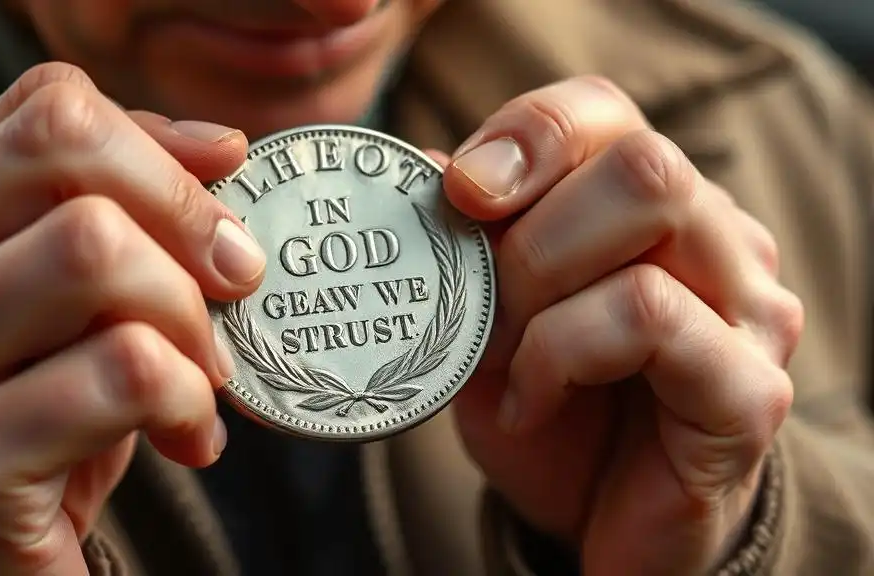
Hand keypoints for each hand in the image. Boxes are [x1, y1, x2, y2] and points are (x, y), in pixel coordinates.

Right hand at [0, 63, 263, 575]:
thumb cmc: (45, 426)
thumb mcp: (74, 308)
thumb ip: (123, 215)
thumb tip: (222, 146)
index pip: (43, 111)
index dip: (158, 149)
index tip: (219, 216)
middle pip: (68, 160)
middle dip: (185, 225)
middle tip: (229, 297)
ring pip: (97, 252)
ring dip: (190, 323)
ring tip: (199, 384)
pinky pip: (126, 369)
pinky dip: (189, 401)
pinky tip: (188, 441)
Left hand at [438, 77, 801, 574]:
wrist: (597, 526)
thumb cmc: (549, 409)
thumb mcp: (486, 318)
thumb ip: (469, 244)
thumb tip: (429, 167)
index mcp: (653, 209)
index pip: (604, 111)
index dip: (526, 133)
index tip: (460, 192)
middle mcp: (719, 240)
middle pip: (638, 157)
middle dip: (528, 232)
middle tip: (485, 306)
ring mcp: (748, 311)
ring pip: (653, 207)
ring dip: (539, 287)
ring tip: (505, 359)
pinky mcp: (748, 390)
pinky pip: (650, 315)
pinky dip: (562, 351)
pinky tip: (530, 402)